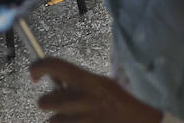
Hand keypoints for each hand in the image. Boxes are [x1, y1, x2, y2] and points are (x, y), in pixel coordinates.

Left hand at [29, 56, 163, 122]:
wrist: (149, 122)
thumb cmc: (133, 100)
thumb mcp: (109, 83)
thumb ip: (84, 81)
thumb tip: (61, 79)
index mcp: (90, 82)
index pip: (54, 66)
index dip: (38, 67)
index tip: (34, 74)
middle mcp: (81, 102)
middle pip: (44, 102)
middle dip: (52, 102)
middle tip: (66, 103)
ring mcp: (81, 122)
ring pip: (52, 122)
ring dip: (62, 120)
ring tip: (81, 118)